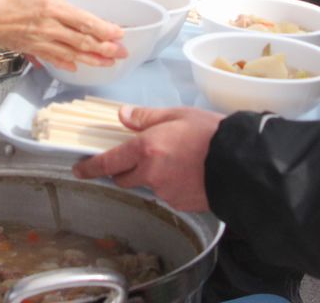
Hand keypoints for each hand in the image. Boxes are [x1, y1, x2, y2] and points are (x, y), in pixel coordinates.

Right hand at [0, 0, 124, 69]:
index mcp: (52, 8)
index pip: (85, 22)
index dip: (104, 30)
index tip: (119, 34)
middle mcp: (49, 28)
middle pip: (82, 41)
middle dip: (104, 49)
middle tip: (122, 54)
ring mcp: (39, 41)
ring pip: (71, 53)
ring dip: (91, 59)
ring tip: (107, 64)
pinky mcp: (29, 47)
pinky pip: (51, 58)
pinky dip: (65, 63)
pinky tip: (75, 67)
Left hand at [73, 106, 223, 211]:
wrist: (241, 163)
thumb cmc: (211, 133)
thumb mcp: (177, 114)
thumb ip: (146, 118)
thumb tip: (122, 116)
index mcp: (145, 149)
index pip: (108, 162)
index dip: (90, 167)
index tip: (79, 170)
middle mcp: (150, 174)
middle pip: (124, 179)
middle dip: (123, 171)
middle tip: (136, 158)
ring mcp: (166, 192)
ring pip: (148, 186)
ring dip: (152, 176)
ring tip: (178, 161)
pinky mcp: (181, 205)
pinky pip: (168, 195)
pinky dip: (172, 185)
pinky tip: (188, 174)